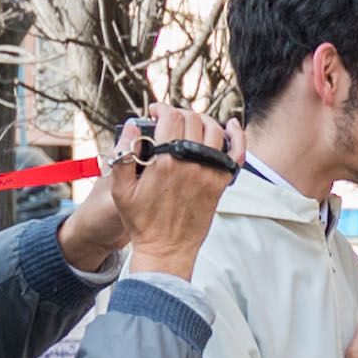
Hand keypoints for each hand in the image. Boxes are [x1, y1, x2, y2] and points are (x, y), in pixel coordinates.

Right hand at [66, 102, 230, 278]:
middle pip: (191, 120)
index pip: (170, 118)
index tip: (155, 112)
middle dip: (179, 114)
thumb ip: (123, 155)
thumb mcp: (121, 189)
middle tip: (170, 120)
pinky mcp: (221, 183)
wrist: (167, 249)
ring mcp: (209, 172)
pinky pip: (236, 153)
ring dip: (201, 121)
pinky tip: (230, 125)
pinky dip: (237, 136)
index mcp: (164, 161)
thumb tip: (132, 127)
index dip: (161, 109)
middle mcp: (190, 163)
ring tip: (190, 124)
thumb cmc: (142, 222)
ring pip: (213, 130)